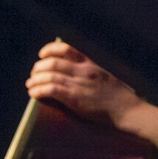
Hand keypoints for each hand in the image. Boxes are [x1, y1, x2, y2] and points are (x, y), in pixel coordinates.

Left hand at [25, 41, 157, 155]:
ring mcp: (79, 84)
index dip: (50, 49)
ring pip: (49, 76)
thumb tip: (72, 66)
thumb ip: (90, 67)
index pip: (66, 48)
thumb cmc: (118, 94)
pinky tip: (34, 93)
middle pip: (52, 62)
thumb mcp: (105, 73)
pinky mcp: (75, 98)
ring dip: (35, 80)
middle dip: (38, 67)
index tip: (42, 54)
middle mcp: (84, 70)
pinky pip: (51, 90)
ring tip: (30, 85)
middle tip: (33, 74)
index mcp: (91, 62)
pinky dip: (38, 90)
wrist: (127, 109)